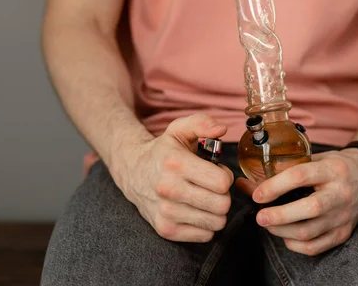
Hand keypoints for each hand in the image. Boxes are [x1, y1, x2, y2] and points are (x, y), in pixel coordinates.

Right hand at [114, 113, 233, 242]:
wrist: (132, 171)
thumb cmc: (163, 151)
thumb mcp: (179, 130)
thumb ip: (201, 123)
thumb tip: (221, 129)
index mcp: (176, 163)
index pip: (222, 182)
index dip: (225, 176)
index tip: (216, 172)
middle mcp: (168, 189)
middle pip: (222, 204)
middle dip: (223, 195)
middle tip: (211, 187)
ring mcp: (166, 212)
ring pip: (216, 222)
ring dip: (216, 210)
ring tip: (204, 197)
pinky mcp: (165, 229)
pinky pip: (205, 235)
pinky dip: (205, 224)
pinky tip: (195, 210)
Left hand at [237, 149, 357, 255]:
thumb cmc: (333, 166)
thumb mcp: (311, 159)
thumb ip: (280, 170)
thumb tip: (245, 184)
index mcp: (331, 169)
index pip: (300, 176)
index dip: (275, 186)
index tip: (257, 195)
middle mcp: (340, 193)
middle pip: (308, 209)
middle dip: (279, 215)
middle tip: (259, 216)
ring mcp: (344, 216)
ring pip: (310, 232)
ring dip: (282, 231)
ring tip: (268, 224)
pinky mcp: (344, 233)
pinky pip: (316, 246)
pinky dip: (295, 244)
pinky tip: (285, 235)